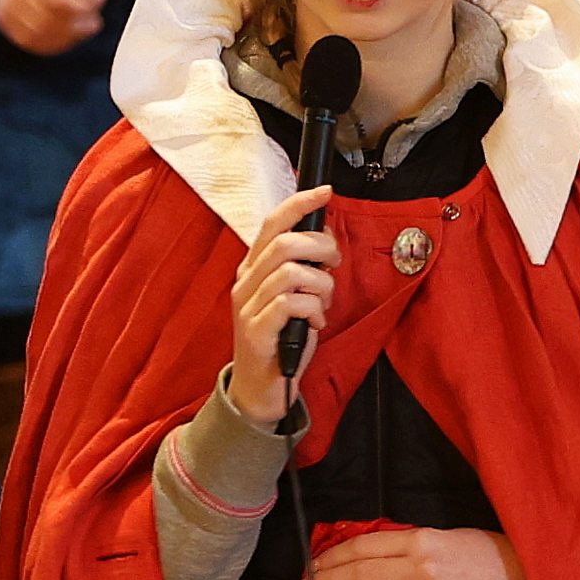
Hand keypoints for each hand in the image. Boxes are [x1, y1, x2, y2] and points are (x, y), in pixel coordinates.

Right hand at [0, 0, 111, 55]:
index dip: (81, 7)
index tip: (93, 5)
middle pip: (53, 19)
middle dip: (77, 22)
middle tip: (93, 18)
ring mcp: (7, 12)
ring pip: (44, 34)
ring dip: (69, 34)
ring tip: (84, 24)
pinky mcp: (7, 26)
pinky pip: (35, 43)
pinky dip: (57, 41)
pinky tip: (70, 32)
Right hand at [227, 184, 334, 430]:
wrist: (261, 387)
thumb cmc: (283, 338)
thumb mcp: (293, 296)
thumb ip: (303, 268)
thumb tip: (326, 240)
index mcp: (253, 268)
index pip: (271, 223)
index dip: (299, 204)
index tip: (326, 192)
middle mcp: (245, 281)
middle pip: (285, 242)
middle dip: (321, 248)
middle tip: (334, 265)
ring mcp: (247, 305)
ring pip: (292, 272)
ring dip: (321, 285)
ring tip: (323, 303)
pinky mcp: (256, 329)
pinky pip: (291, 303)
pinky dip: (313, 309)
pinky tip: (315, 322)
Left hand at [297, 523, 527, 579]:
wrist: (532, 578)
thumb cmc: (490, 554)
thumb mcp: (448, 537)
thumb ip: (412, 546)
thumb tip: (373, 557)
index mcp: (421, 539)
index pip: (363, 546)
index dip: (332, 556)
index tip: (314, 565)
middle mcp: (421, 566)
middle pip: (359, 573)